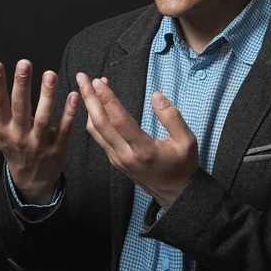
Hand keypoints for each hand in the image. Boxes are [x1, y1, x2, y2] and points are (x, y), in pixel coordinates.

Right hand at [0, 59, 80, 203]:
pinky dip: (69, 113)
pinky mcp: (58, 147)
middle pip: (20, 107)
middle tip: (24, 63)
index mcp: (2, 128)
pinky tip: (74, 95)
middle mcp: (19, 135)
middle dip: (21, 85)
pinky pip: (65, 129)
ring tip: (50, 74)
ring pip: (44, 118)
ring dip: (47, 96)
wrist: (32, 179)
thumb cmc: (13, 146)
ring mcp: (39, 143)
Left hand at [76, 72, 197, 208]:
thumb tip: (157, 96)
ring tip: (89, 86)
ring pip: (95, 131)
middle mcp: (125, 155)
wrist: (175, 193)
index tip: (98, 82)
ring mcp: (117, 159)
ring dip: (90, 107)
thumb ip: (172, 117)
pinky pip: (99, 137)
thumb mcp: (187, 141)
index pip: (119, 121)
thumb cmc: (182, 165)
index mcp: (143, 150)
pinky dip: (94, 118)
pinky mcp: (115, 160)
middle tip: (82, 77)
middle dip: (89, 98)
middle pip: (100, 123)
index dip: (107, 99)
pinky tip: (96, 105)